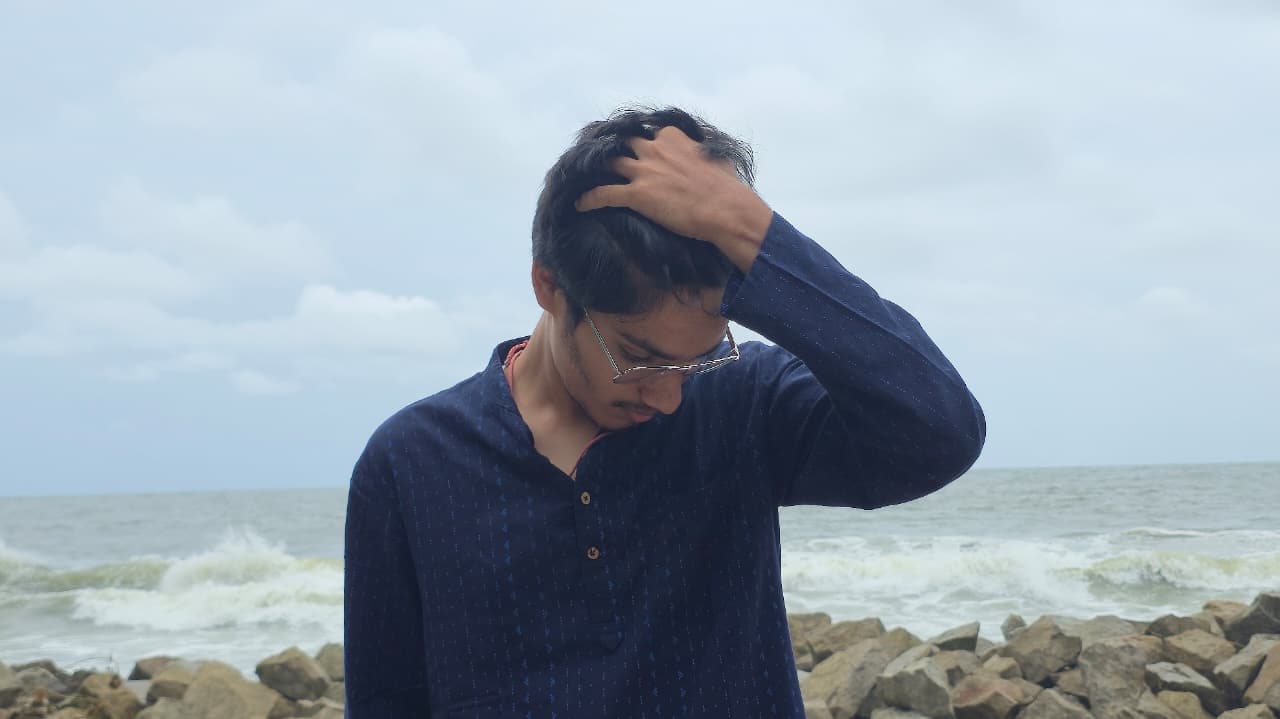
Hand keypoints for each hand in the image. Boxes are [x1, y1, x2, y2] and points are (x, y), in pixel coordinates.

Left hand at [575, 126, 772, 270]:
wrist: (726, 209)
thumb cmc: (728, 188)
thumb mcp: (717, 159)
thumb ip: (703, 153)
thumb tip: (706, 155)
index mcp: (674, 138)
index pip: (653, 133)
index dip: (646, 141)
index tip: (642, 148)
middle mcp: (655, 149)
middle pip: (624, 142)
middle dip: (612, 146)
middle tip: (602, 154)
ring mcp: (644, 171)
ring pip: (610, 163)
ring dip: (595, 168)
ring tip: (583, 174)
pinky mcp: (637, 195)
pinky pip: (604, 194)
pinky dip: (589, 198)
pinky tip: (579, 204)